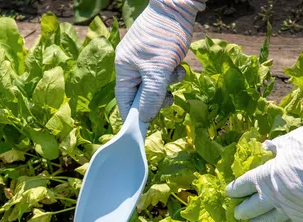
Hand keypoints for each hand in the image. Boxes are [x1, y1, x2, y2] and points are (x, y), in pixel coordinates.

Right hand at [115, 0, 205, 121]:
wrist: (178, 6)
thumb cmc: (163, 36)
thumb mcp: (158, 70)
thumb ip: (151, 96)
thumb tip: (144, 118)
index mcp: (124, 69)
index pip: (124, 100)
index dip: (133, 115)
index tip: (144, 127)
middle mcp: (132, 65)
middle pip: (141, 94)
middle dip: (157, 97)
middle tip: (169, 97)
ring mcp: (145, 60)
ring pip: (156, 85)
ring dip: (168, 84)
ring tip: (176, 71)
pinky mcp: (159, 56)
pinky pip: (164, 73)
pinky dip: (173, 73)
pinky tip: (178, 63)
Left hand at [226, 110, 302, 221]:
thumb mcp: (291, 140)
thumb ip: (276, 148)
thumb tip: (266, 149)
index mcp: (266, 176)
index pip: (243, 186)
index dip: (234, 190)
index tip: (229, 193)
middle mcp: (276, 197)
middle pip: (252, 208)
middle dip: (242, 211)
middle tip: (237, 214)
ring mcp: (293, 210)